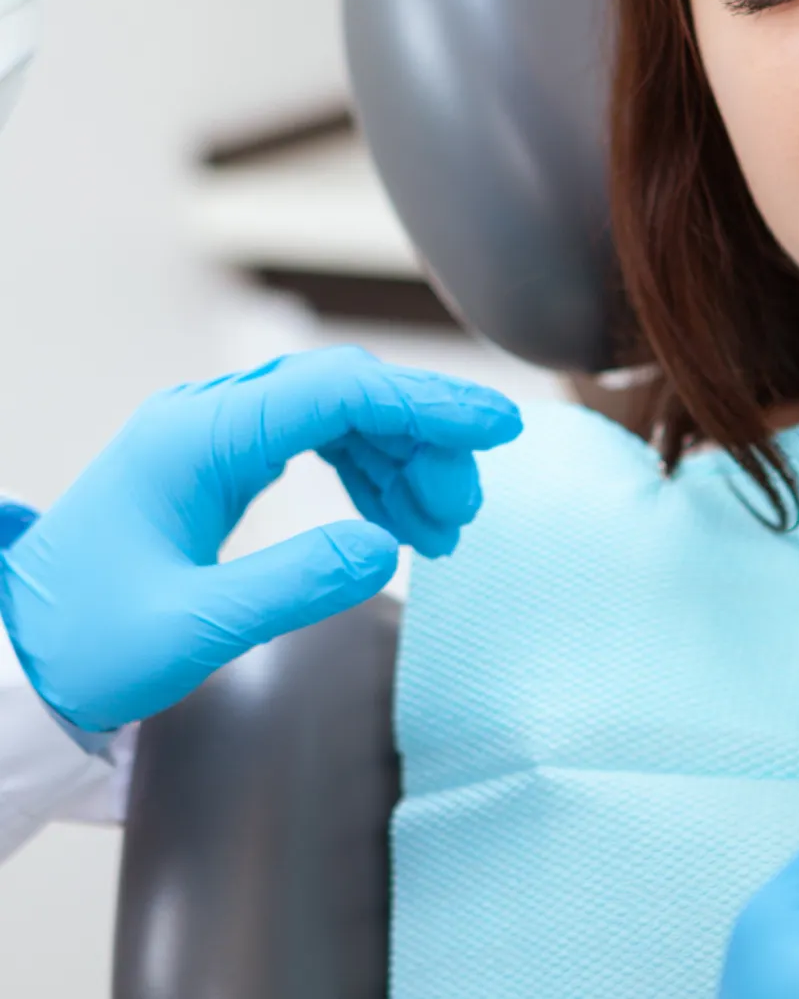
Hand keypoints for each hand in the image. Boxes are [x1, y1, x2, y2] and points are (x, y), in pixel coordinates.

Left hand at [0, 346, 521, 731]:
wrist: (10, 661)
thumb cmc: (83, 647)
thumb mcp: (190, 630)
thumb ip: (293, 585)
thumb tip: (387, 550)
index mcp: (198, 439)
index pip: (339, 391)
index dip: (427, 404)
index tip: (495, 429)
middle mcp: (209, 420)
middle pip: (347, 394)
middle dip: (422, 439)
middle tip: (464, 508)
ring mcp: (215, 438)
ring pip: (339, 416)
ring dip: (401, 460)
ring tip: (442, 526)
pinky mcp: (220, 463)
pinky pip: (316, 443)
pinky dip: (367, 475)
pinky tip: (397, 521)